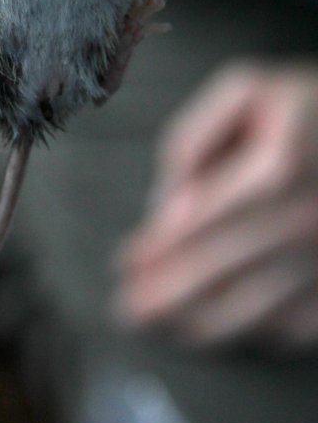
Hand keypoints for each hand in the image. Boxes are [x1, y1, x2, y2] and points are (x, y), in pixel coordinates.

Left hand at [115, 63, 317, 349]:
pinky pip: (293, 326)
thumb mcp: (248, 90)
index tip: (123, 265)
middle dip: (164, 299)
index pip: (193, 224)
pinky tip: (224, 328)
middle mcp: (304, 221)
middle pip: (216, 275)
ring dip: (200, 326)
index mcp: (274, 167)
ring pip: (252, 312)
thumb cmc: (315, 106)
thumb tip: (164, 203)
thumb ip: (194, 138)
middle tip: (129, 313)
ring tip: (164, 328)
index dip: (152, 252)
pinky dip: (254, 333)